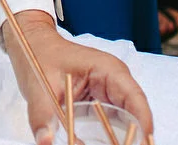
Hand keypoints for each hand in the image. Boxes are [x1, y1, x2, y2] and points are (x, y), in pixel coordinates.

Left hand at [3, 11, 153, 144]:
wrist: (33, 44)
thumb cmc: (38, 55)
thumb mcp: (38, 87)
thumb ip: (43, 116)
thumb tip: (45, 141)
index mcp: (107, 70)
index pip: (135, 98)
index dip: (143, 123)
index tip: (144, 143)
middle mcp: (113, 81)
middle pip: (134, 112)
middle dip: (135, 135)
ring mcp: (108, 91)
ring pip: (125, 119)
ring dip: (123, 137)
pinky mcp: (100, 100)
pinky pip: (112, 121)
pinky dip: (110, 136)